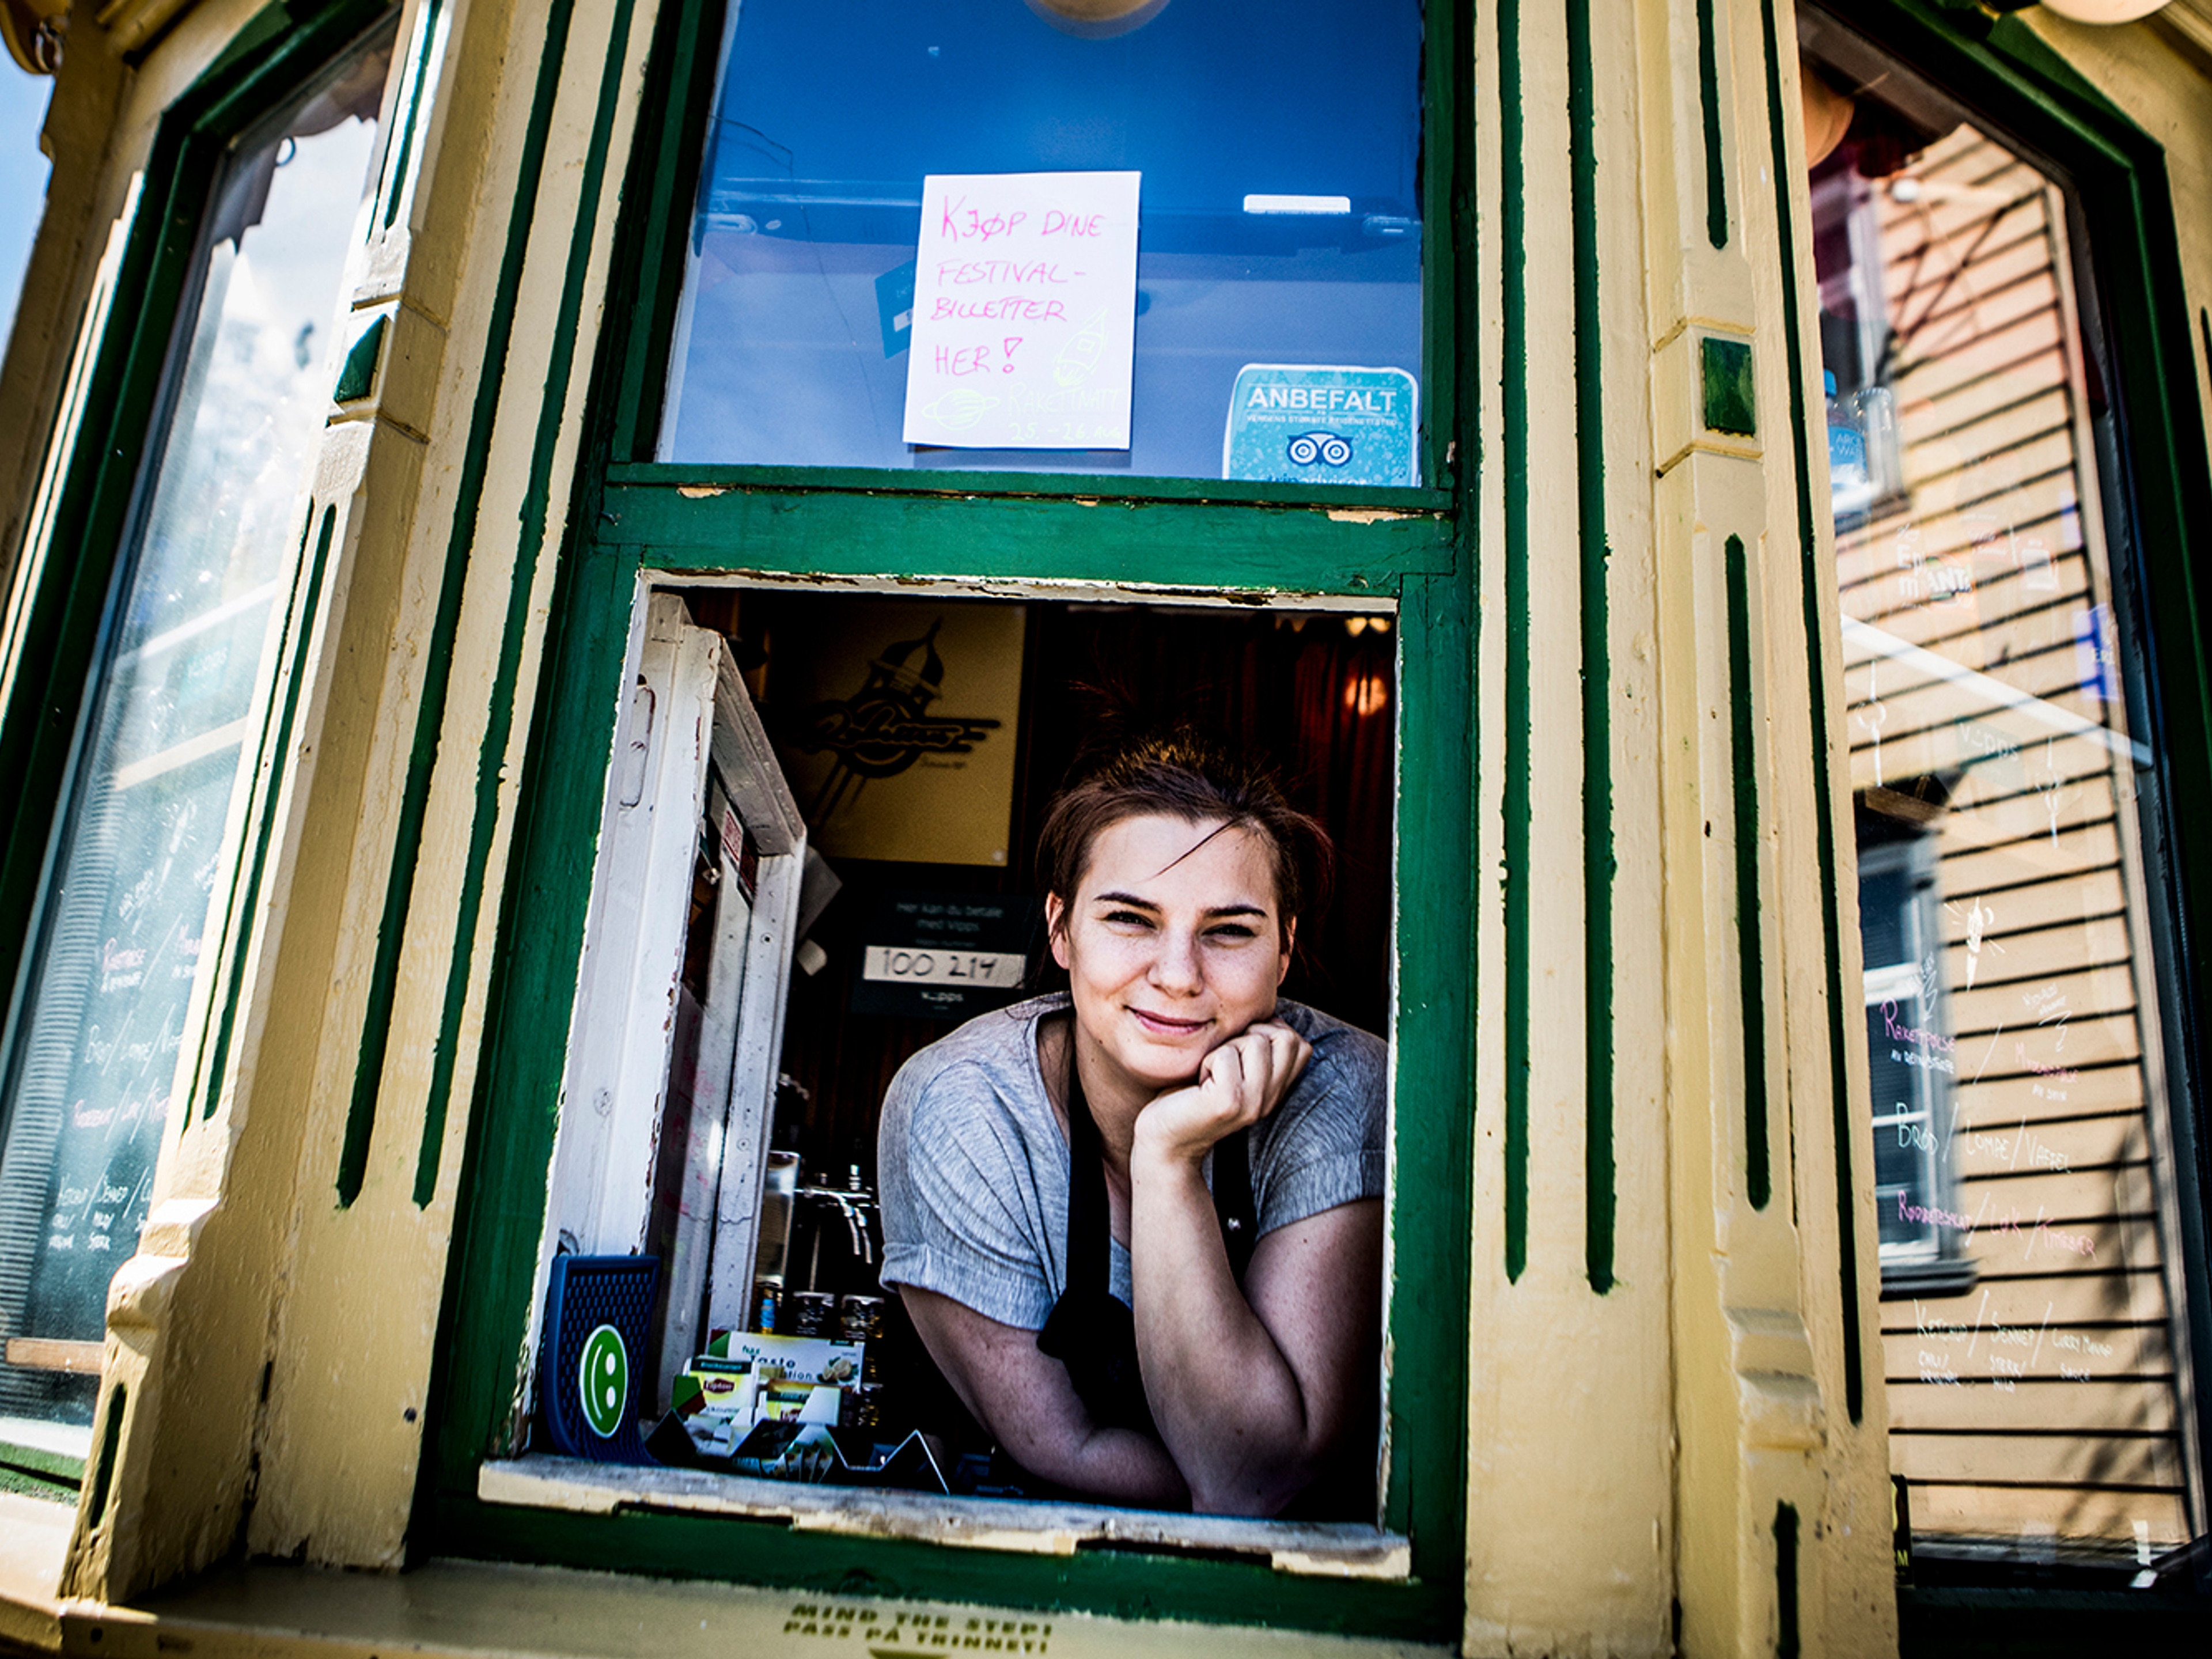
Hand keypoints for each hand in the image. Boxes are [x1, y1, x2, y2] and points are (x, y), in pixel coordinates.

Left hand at [1131, 1020, 1310, 1167]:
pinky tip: (1198, 1084)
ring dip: (1224, 1048)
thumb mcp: (1230, 1066)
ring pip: (1255, 1042)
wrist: (1162, 1140)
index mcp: (1275, 1091)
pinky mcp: (1229, 1103)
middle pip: (1284, 1037)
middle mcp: (1270, 1099)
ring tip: (1209, 1074)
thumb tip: (1268, 1012)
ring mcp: (1253, 1103)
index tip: (1237, 1052)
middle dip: (1247, 1036)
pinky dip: (1206, 1061)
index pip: (1300, 1044)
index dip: (1268, 1033)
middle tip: (1221, 1061)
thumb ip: (1253, 1047)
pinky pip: (1225, 1055)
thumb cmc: (1189, 1094)